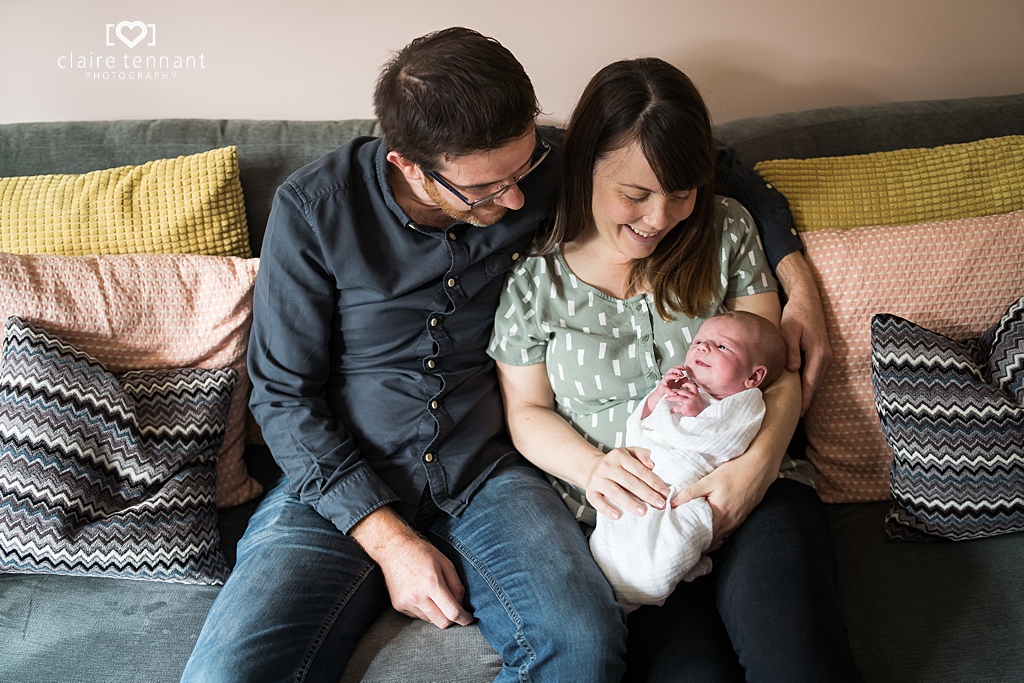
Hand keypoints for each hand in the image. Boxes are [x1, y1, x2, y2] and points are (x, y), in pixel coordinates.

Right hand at [351, 507, 472, 628]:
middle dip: (453, 620)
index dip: (464, 619)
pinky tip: (422, 595)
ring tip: (435, 596)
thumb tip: (462, 605)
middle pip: (442, 623)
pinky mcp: (398, 606)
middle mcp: (417, 597)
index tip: (469, 619)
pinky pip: (417, 616)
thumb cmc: (422, 552)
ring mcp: (406, 603)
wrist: (393, 548)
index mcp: (432, 584)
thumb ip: (456, 585)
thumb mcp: (445, 563)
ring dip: (437, 613)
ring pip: (430, 620)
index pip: (452, 612)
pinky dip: (425, 610)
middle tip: (456, 610)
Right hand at [586, 446, 668, 519]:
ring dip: (630, 503)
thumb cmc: (616, 463)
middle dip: (647, 494)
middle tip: (660, 505)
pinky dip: (607, 509)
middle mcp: (607, 466)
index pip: (640, 470)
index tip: (665, 493)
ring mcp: (597, 479)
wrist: (592, 467)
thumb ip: (641, 454)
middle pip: (630, 482)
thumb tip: (652, 464)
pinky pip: (597, 502)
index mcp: (619, 456)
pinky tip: (618, 516)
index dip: (654, 482)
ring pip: (615, 492)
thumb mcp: (628, 453)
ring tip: (644, 512)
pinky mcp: (590, 491)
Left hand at [662, 380, 702, 416]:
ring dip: (671, 398)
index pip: (693, 387)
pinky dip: (672, 410)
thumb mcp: (697, 401)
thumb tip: (683, 393)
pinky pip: (676, 408)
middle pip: (682, 392)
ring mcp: (689, 402)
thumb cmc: (697, 410)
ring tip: (666, 399)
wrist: (700, 418)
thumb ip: (692, 396)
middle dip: (675, 392)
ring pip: (678, 397)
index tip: (683, 385)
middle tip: (669, 393)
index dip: (688, 384)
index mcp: (696, 395)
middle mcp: (693, 397)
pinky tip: (671, 411)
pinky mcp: (685, 408)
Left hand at [671, 450, 774, 549]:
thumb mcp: (709, 480)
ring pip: (719, 538)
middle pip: (710, 541)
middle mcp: (730, 523)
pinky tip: (709, 528)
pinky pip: (727, 533)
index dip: (689, 538)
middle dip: (696, 541)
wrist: (759, 468)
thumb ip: (690, 493)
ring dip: (707, 539)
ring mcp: (737, 522)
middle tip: (682, 537)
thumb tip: (671, 503)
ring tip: (693, 534)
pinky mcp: (742, 519)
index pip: (701, 535)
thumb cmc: (735, 472)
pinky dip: (717, 534)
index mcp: (720, 514)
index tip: (678, 536)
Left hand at [775, 253, 831, 414]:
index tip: (797, 414)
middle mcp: (826, 357)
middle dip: (805, 400)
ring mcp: (825, 355)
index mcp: (819, 354)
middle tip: (793, 417)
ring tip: (794, 407)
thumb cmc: (796, 314)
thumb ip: (791, 351)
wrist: (807, 299)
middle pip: (814, 385)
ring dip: (806, 392)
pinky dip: (807, 382)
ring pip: (815, 379)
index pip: (811, 383)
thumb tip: (793, 370)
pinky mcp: (821, 352)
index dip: (804, 400)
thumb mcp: (789, 331)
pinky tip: (797, 389)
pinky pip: (814, 372)